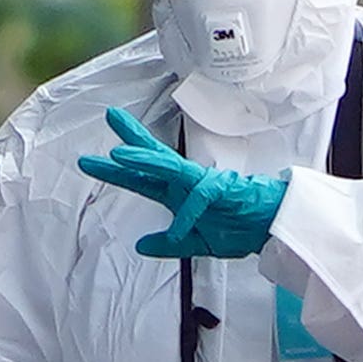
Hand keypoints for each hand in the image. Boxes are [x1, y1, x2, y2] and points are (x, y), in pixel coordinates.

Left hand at [82, 105, 285, 262]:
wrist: (272, 228)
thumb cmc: (240, 228)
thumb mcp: (196, 243)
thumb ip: (169, 244)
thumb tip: (140, 245)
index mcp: (178, 194)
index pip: (142, 178)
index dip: (116, 169)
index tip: (90, 160)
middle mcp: (186, 183)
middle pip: (152, 158)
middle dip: (129, 139)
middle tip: (110, 116)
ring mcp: (203, 183)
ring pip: (169, 165)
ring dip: (144, 159)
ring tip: (118, 153)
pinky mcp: (222, 189)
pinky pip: (200, 197)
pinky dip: (189, 212)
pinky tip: (180, 226)